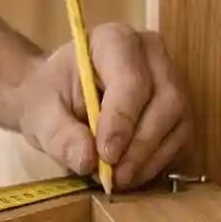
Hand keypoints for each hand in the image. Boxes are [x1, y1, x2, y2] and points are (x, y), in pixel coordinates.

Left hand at [16, 24, 190, 190]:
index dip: (122, 121)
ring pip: (178, 122)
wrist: (59, 99)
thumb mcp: (39, 113)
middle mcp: (152, 54)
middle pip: (166, 100)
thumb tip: (86, 159)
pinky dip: (158, 164)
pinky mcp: (178, 111)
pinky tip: (132, 176)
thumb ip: (57, 133)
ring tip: (119, 181)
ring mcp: (171, 81)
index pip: (131, 80)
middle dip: (140, 145)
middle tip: (114, 176)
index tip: (105, 155)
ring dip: (150, 159)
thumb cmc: (50, 97)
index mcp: (114, 40)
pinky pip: (181, 140)